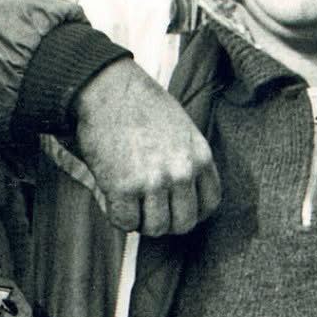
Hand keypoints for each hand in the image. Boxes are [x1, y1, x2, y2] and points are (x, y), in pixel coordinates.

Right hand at [73, 58, 218, 234]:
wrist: (107, 88)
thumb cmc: (140, 105)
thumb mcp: (182, 128)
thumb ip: (188, 160)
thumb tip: (180, 194)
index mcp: (200, 156)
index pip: (209, 205)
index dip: (190, 210)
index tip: (173, 206)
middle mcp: (182, 172)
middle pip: (184, 223)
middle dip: (165, 220)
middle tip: (147, 207)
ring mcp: (153, 181)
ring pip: (156, 228)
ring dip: (141, 220)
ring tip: (129, 202)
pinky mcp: (123, 187)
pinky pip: (126, 222)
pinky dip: (118, 216)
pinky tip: (113, 198)